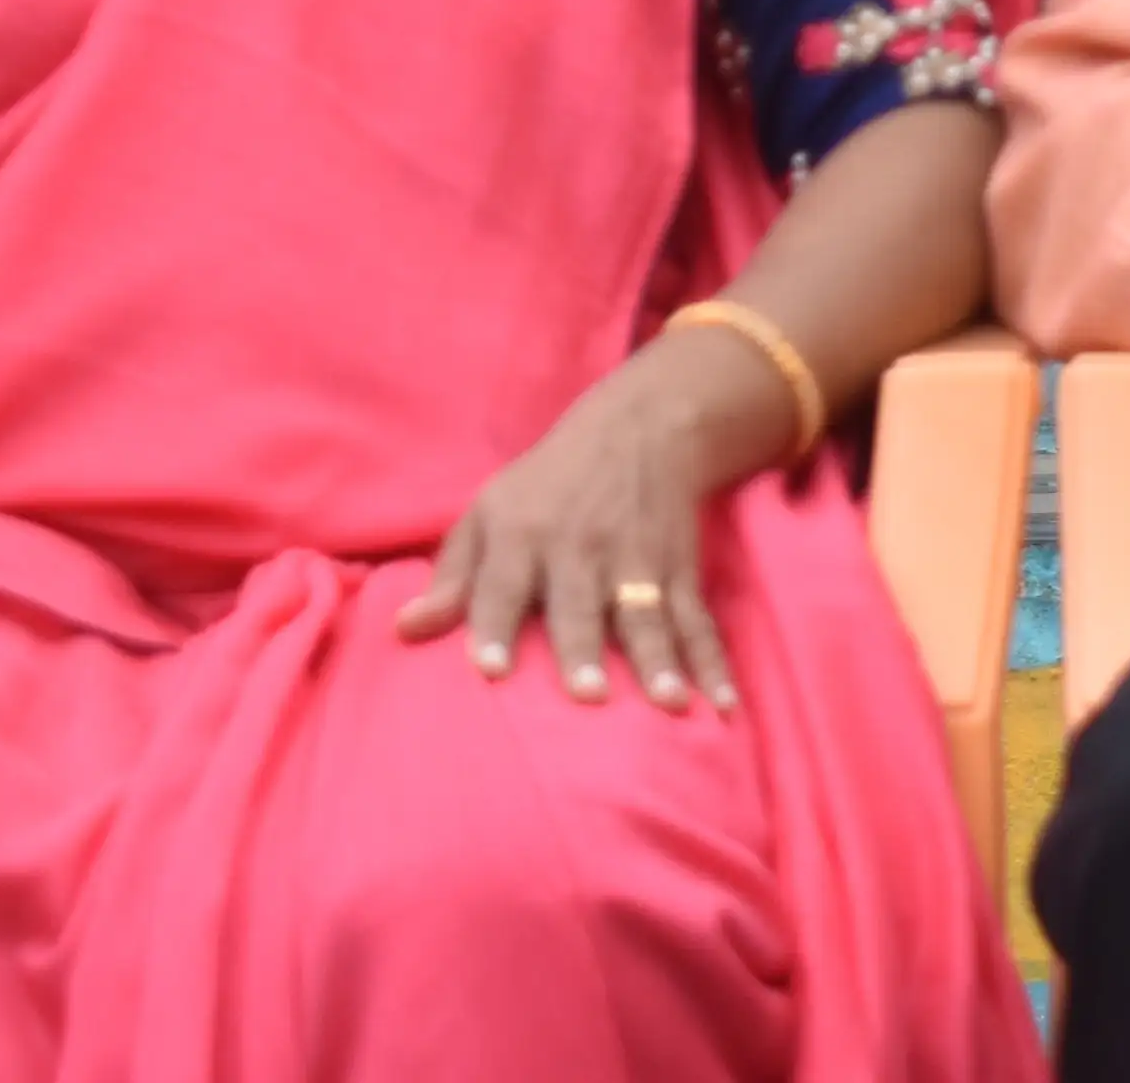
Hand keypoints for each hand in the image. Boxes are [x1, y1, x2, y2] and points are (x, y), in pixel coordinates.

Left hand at [395, 331, 783, 711]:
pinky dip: (715, 661)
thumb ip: (452, 575)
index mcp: (522, 533)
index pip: (501, 584)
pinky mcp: (679, 571)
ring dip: (659, 659)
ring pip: (647, 616)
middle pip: (579, 605)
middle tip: (586, 696)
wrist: (640, 428)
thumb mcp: (489, 510)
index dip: (492, 625)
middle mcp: (579, 549)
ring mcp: (636, 561)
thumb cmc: (546, 485)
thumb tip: (404, 629)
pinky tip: (725, 702)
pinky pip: (698, 622)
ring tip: (669, 702)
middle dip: (582, 648)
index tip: (489, 671)